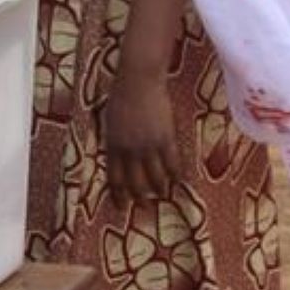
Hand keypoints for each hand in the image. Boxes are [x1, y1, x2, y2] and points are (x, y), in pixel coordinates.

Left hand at [103, 67, 178, 205]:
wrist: (138, 80)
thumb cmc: (121, 94)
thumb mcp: (110, 119)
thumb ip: (114, 138)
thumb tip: (117, 152)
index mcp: (112, 145)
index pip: (114, 177)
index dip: (119, 194)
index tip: (121, 207)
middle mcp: (129, 150)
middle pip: (135, 181)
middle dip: (139, 198)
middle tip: (144, 209)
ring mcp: (148, 145)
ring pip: (154, 176)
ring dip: (159, 189)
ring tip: (163, 196)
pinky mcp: (165, 138)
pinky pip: (172, 162)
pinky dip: (176, 174)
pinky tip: (179, 181)